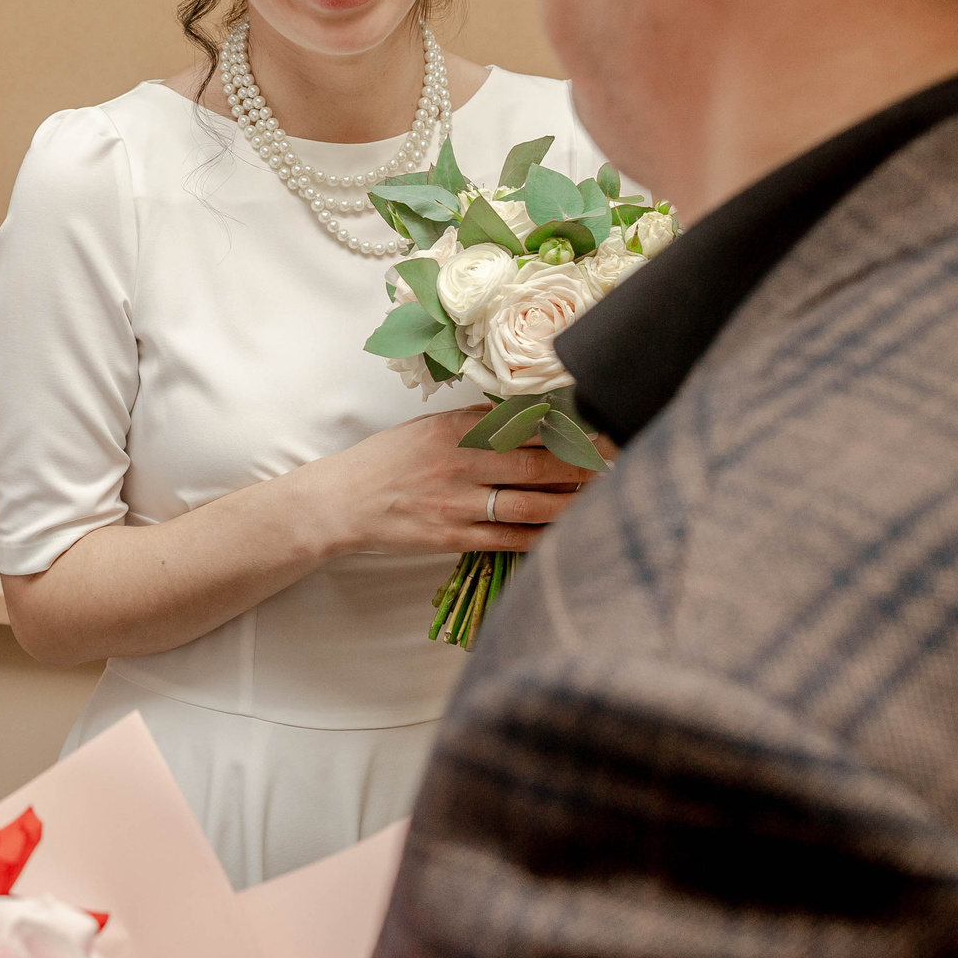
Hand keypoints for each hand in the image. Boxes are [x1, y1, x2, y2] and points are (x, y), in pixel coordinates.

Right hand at [310, 406, 596, 558]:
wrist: (342, 502)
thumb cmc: (388, 461)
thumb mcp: (429, 428)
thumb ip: (477, 424)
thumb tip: (531, 418)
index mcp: (454, 430)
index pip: (525, 427)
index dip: (569, 432)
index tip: (602, 432)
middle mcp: (458, 464)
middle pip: (536, 465)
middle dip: (582, 468)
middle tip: (616, 466)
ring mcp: (456, 505)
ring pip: (530, 506)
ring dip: (570, 503)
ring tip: (600, 499)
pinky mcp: (452, 538)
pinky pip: (510, 540)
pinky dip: (542, 536)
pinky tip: (565, 531)